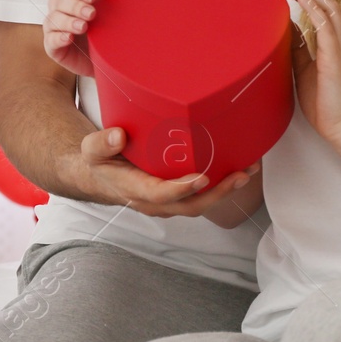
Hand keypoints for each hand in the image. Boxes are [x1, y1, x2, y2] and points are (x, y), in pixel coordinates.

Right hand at [44, 0, 123, 76]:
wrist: (117, 56)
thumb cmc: (115, 24)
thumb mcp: (119, 1)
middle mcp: (61, 8)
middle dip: (76, 6)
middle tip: (92, 14)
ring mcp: (55, 28)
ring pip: (52, 19)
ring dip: (67, 21)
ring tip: (83, 27)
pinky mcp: (54, 47)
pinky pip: (50, 40)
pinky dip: (58, 38)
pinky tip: (69, 38)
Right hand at [78, 125, 259, 216]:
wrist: (102, 177)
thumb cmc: (101, 160)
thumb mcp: (92, 150)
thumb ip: (101, 143)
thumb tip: (118, 136)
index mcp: (134, 190)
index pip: (159, 195)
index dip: (181, 189)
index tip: (201, 178)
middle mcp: (155, 202)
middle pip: (190, 206)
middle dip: (217, 194)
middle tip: (239, 176)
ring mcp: (169, 202)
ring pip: (201, 203)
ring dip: (226, 190)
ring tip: (248, 170)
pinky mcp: (179, 196)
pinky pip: (203, 195)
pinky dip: (223, 184)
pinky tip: (241, 167)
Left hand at [269, 0, 340, 151]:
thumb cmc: (327, 104)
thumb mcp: (305, 70)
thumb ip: (298, 48)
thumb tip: (286, 26)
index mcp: (334, 43)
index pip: (318, 8)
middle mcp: (340, 39)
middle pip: (322, 0)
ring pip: (327, 5)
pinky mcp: (337, 55)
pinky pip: (326, 23)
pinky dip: (313, 7)